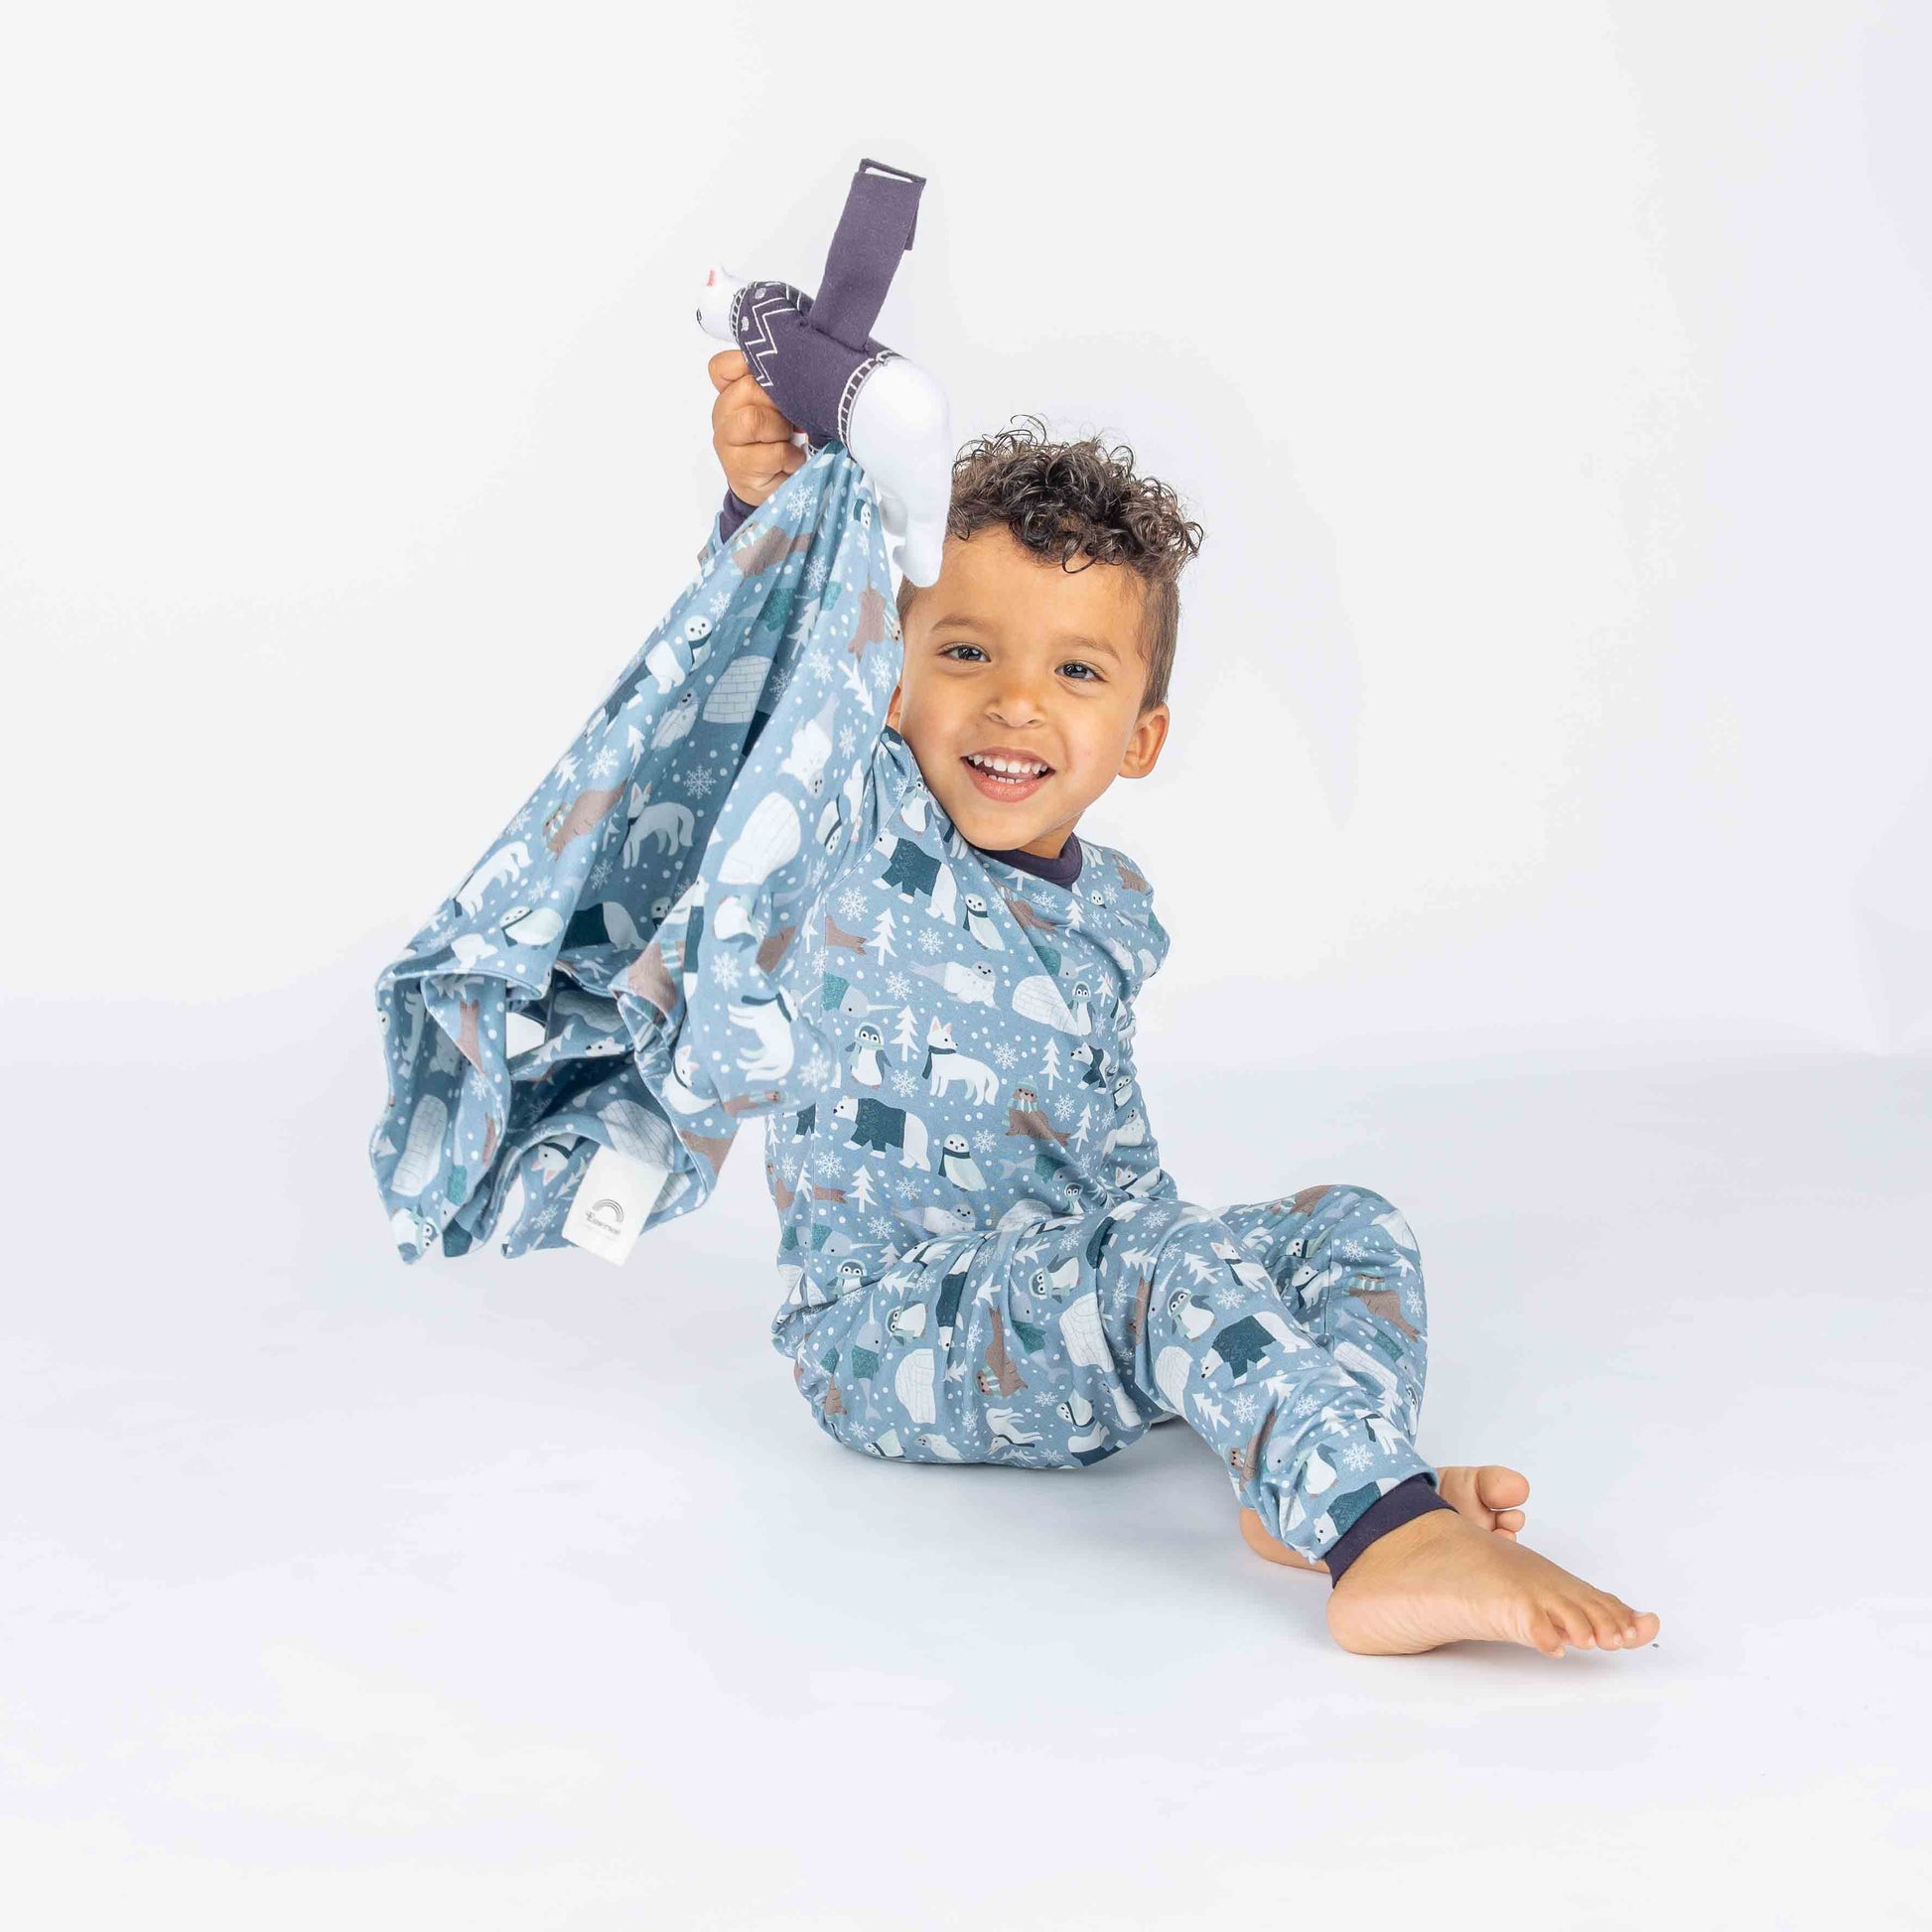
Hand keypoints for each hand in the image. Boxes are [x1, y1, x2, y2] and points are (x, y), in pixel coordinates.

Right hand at [708, 348, 805, 507]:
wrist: (772, 487)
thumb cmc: (778, 440)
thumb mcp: (778, 407)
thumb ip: (776, 387)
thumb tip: (798, 377)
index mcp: (730, 392)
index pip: (722, 367)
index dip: (750, 367)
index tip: (775, 384)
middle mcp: (722, 413)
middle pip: (749, 387)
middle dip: (779, 403)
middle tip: (790, 420)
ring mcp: (726, 441)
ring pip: (753, 419)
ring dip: (781, 430)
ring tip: (787, 440)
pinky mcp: (738, 468)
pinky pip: (773, 453)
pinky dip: (791, 457)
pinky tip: (791, 461)